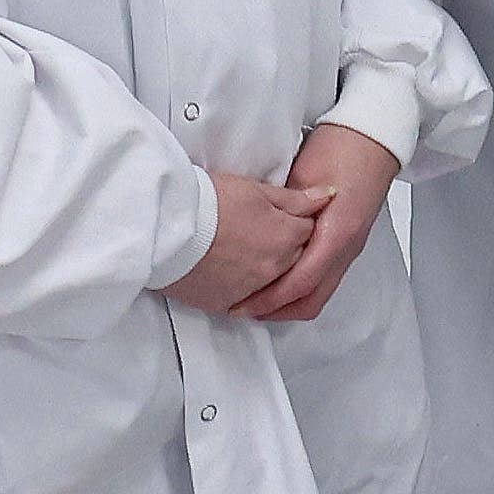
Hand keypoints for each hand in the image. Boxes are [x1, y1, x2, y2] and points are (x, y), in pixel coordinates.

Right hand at [166, 163, 317, 311]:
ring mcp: (253, 289)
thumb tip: (328, 197)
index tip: (283, 216)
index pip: (310, 231)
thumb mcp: (254, 189)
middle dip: (288, 248)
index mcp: (286, 237)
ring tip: (245, 253)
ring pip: (274, 284)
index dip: (299, 221)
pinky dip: (245, 290)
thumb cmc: (206, 201)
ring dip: (267, 271)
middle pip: (297, 260)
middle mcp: (276, 268)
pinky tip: (232, 273)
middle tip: (262, 233)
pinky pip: (247, 302)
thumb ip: (295, 199)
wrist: (165, 226)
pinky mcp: (227, 304)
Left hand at [244, 125, 401, 322]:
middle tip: (245, 310)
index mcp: (336, 233)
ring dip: (289, 303)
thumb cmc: (342, 148)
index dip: (269, 299)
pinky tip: (282, 280)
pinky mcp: (348, 244)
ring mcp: (350, 248)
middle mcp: (346, 247)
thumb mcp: (303, 178)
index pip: (299, 282)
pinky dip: (301, 289)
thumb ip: (284, 211)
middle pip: (312, 299)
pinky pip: (325, 279)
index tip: (243, 303)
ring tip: (258, 300)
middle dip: (277, 311)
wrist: (374, 138)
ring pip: (320, 293)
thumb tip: (255, 234)